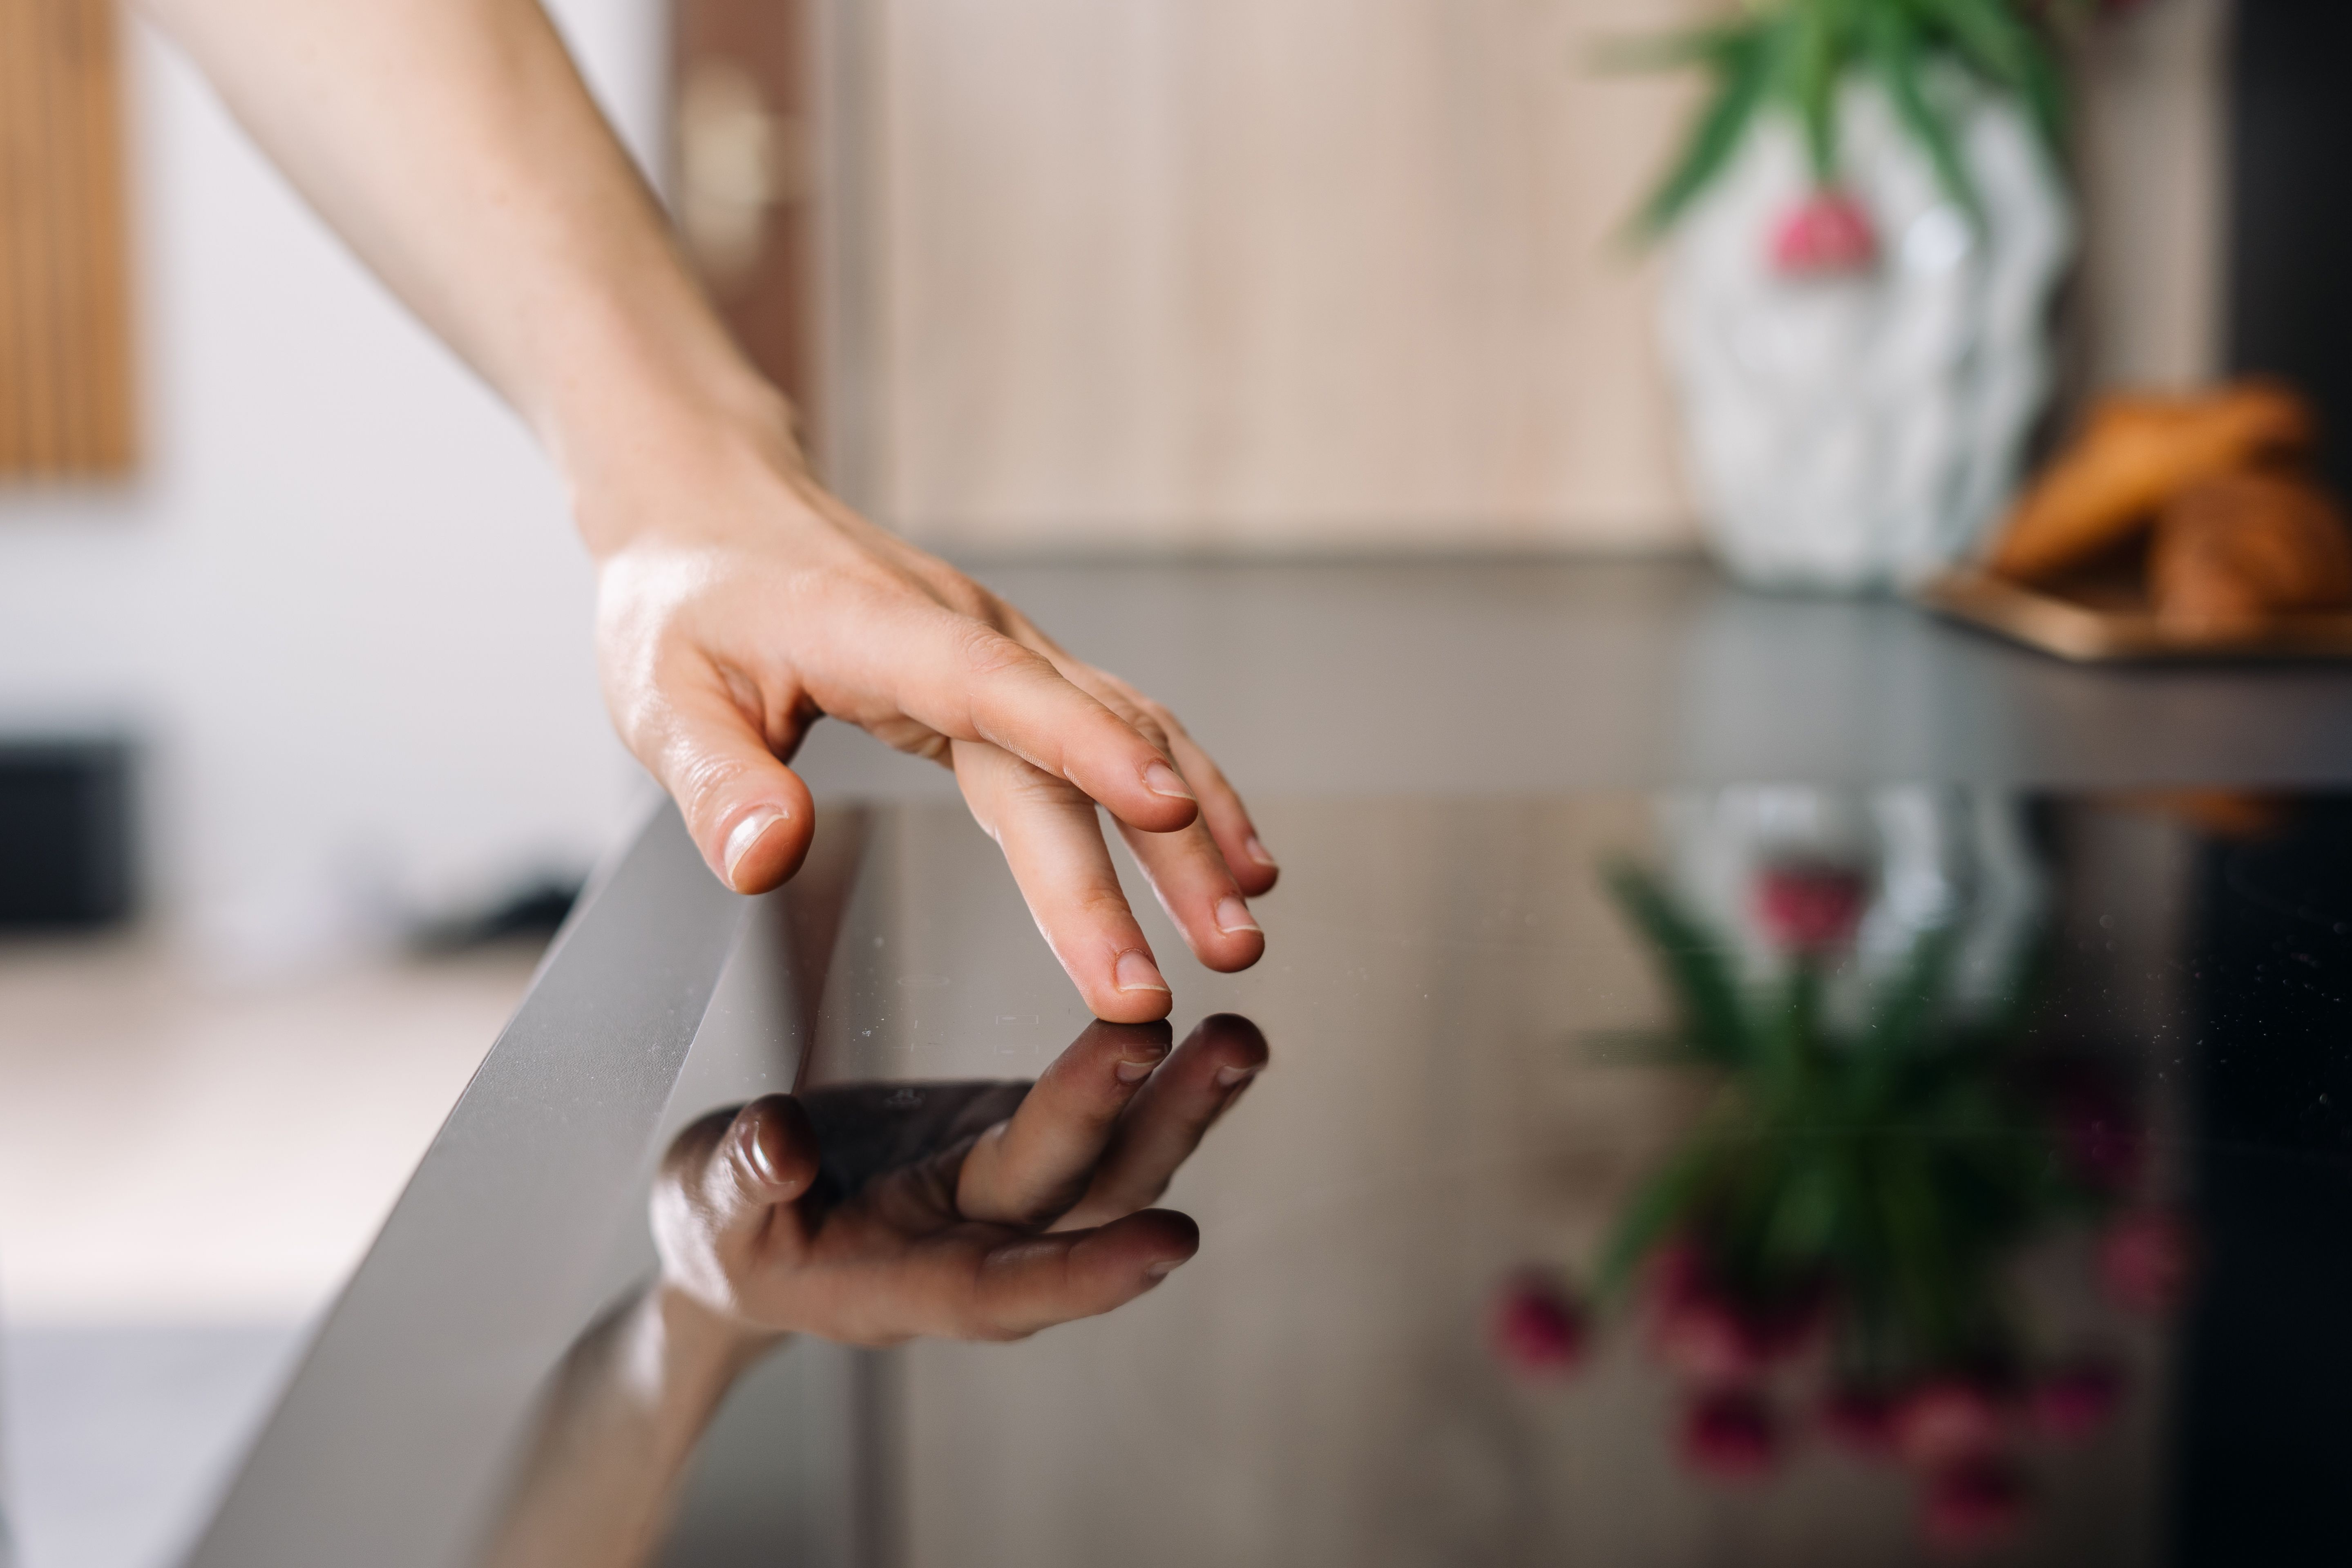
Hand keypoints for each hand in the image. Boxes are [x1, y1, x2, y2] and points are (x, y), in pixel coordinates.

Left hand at [591, 432, 1276, 1022]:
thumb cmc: (684, 602)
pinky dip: (1175, 786)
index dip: (1086, 748)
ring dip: (1193, 827)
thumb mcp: (657, 693)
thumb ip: (713, 779)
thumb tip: (766, 858)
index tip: (1162, 811)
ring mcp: (1000, 649)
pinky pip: (1114, 726)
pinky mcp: (1013, 672)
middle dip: (1155, 857)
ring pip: (1123, 731)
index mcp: (879, 632)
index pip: (998, 692)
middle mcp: (964, 634)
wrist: (712, 509)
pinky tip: (1223, 852)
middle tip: (1211, 956)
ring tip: (1244, 921)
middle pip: (1076, 748)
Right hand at [649, 1014, 1267, 1346]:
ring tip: (1247, 1035)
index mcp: (903, 1283)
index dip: (1088, 1271)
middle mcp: (981, 1245)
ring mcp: (1012, 1196)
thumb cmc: (728, 1227)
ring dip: (1185, 1100)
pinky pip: (1107, 1119)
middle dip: (1160, 1127)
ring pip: (1117, 1159)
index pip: (1006, 1284)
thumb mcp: (711, 1205)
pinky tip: (1221, 1032)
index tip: (1171, 1242)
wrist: (750, 1227)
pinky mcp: (1025, 1143)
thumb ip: (747, 1180)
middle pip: (1089, 1197)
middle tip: (1232, 1048)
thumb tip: (781, 1142)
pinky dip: (1163, 1080)